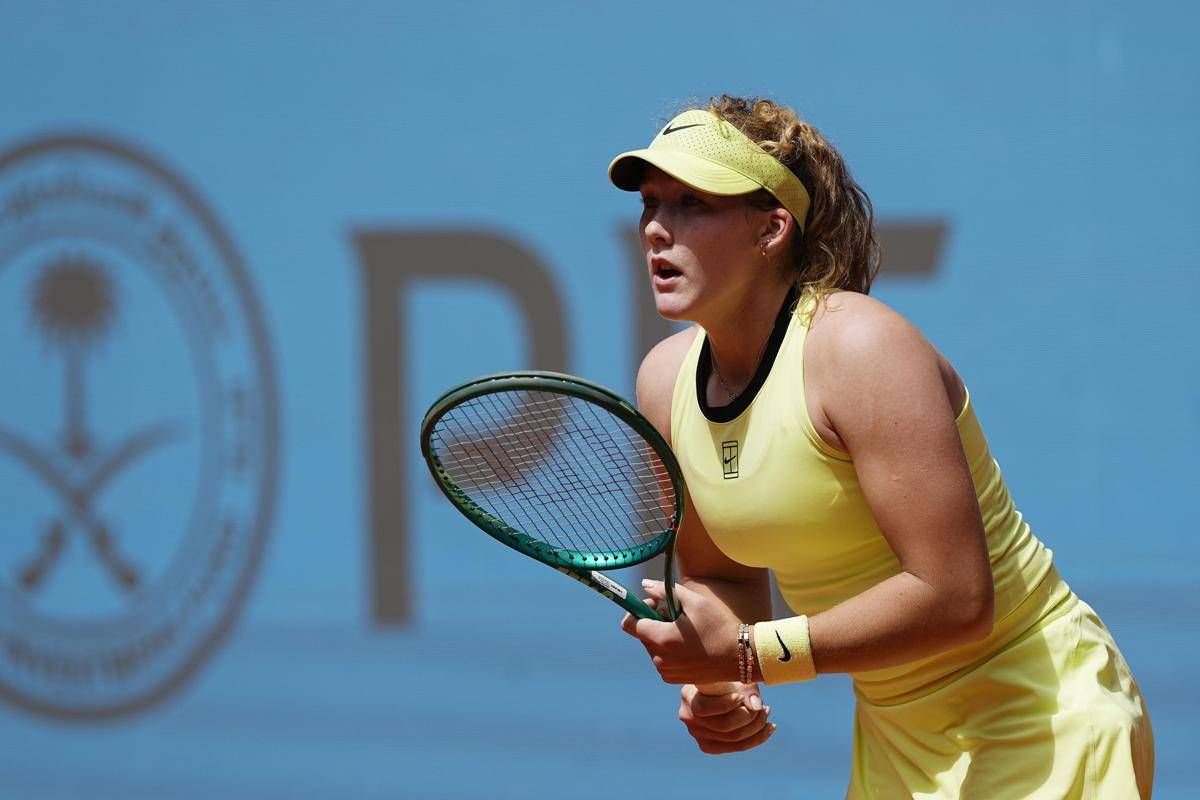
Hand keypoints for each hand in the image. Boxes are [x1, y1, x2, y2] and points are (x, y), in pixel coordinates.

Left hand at [619, 579, 739, 684]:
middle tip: (677, 616)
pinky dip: (668, 650)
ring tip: (685, 632)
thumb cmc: (717, 627)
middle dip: (653, 622)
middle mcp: (659, 658)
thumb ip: (665, 590)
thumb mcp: (694, 602)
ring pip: (651, 646)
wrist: (738, 657)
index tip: (654, 605)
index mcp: (661, 638)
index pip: (628, 624)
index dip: (637, 610)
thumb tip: (645, 585)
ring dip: (661, 636)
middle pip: (641, 634)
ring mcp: (665, 670)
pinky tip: (689, 646)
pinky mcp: (672, 678)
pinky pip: (661, 659)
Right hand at [679, 682, 775, 754]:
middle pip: (723, 726)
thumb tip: (756, 706)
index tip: (742, 697)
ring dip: (756, 726)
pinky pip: (736, 747)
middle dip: (749, 717)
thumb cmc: (726, 677)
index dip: (727, 704)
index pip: (705, 708)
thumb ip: (746, 688)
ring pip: (732, 738)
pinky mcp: (709, 746)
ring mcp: (697, 734)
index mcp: (688, 696)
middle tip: (764, 706)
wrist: (716, 688)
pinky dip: (756, 738)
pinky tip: (769, 728)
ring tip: (766, 711)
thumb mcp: (734, 676)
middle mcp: (688, 717)